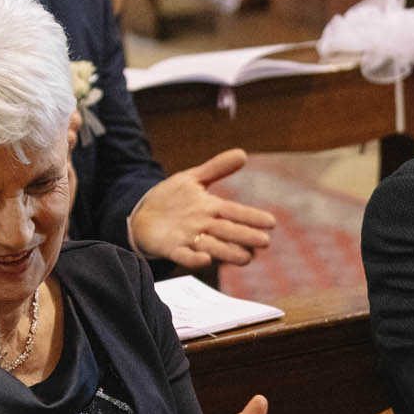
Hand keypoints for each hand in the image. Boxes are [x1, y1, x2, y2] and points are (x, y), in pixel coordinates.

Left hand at [127, 149, 277, 267]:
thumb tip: (242, 153)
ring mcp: (189, 239)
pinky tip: (205, 259)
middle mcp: (205, 226)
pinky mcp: (172, 248)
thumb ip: (217, 168)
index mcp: (212, 209)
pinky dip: (194, 259)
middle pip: (229, 231)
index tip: (271, 222)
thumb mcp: (193, 179)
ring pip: (213, 247)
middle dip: (246, 237)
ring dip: (229, 252)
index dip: (252, 217)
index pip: (236, 212)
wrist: (142, 214)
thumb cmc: (172, 198)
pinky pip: (184, 255)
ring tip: (246, 258)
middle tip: (264, 242)